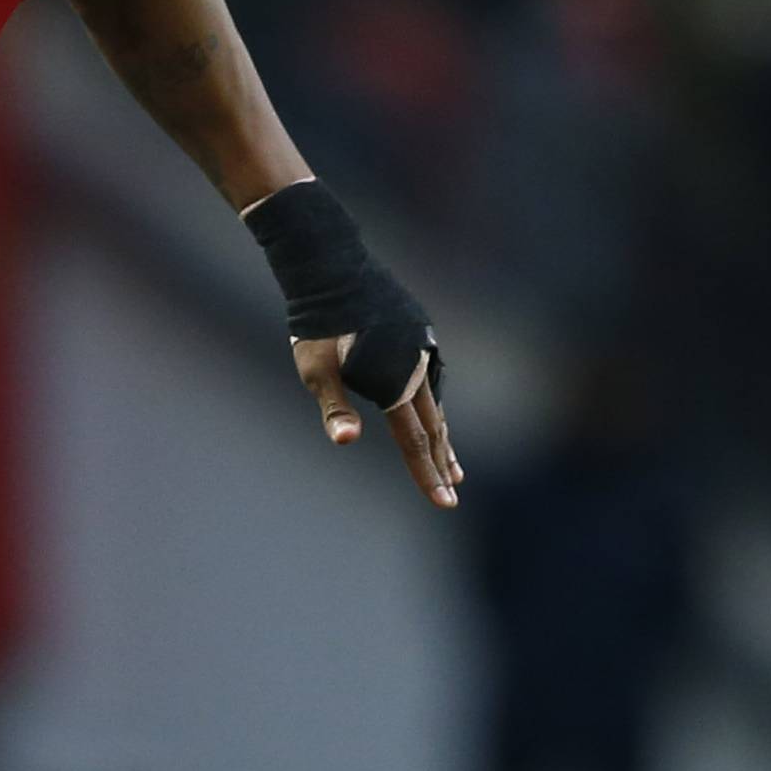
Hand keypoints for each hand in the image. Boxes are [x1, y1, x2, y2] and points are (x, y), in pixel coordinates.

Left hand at [293, 333, 461, 510]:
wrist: (331, 268)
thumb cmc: (317, 326)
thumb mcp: (317, 371)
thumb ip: (335, 408)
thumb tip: (346, 442)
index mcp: (395, 381)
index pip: (415, 441)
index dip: (428, 474)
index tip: (445, 502)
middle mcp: (417, 366)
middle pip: (433, 427)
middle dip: (442, 463)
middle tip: (454, 492)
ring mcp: (422, 346)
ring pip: (435, 403)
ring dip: (442, 436)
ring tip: (452, 464)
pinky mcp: (419, 331)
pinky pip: (431, 378)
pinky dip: (433, 404)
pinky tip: (431, 413)